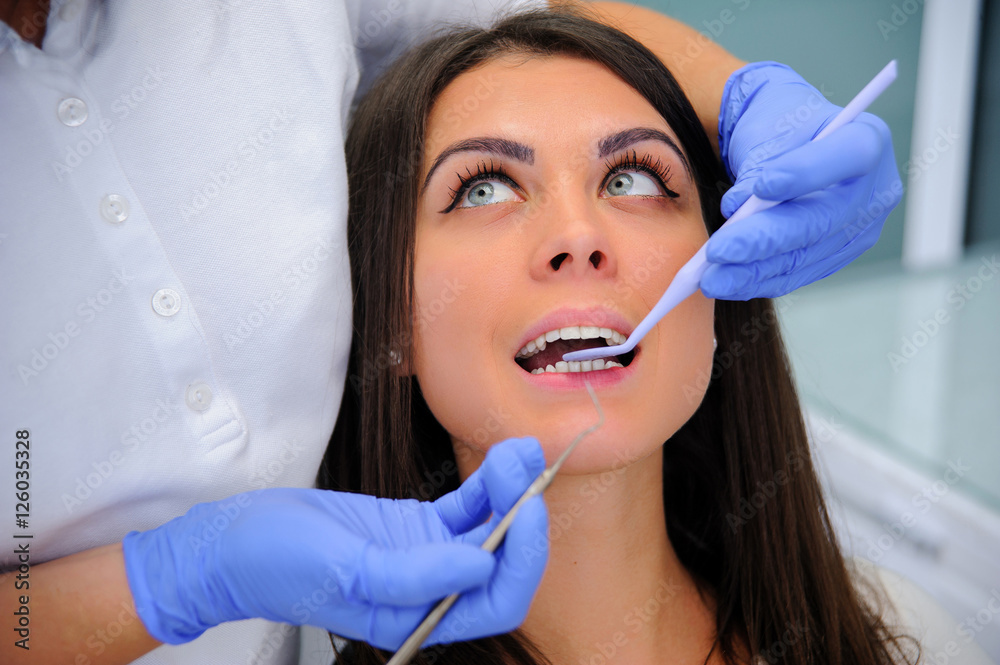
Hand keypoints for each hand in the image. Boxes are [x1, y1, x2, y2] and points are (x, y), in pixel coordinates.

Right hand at [122, 437, 547, 649]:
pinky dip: (488, 485)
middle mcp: (431, 591)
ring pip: (490, 528)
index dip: (521, 559)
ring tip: (520, 451)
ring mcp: (427, 556)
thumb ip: (413, 575)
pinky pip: (468, 507)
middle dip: (524, 516)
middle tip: (527, 468)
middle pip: (503, 562)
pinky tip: (499, 460)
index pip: (496, 601)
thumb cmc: (278, 564)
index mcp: (417, 617)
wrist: (238, 540)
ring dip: (512, 492)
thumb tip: (480, 566)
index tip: (527, 509)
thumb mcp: (346, 569)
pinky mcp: (417, 526)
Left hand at [703, 61, 901, 299]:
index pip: (847, 156)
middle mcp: (873, 190)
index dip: (805, 174)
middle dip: (763, 239)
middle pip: (820, 220)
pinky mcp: (836, 257)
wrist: (784, 143)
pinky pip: (796, 274)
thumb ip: (758, 166)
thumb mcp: (768, 129)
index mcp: (867, 139)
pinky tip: (725, 283)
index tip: (761, 186)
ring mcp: (859, 229)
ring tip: (709, 277)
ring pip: (803, 255)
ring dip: (751, 270)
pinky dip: (757, 280)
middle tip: (717, 251)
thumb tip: (736, 211)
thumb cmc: (777, 125)